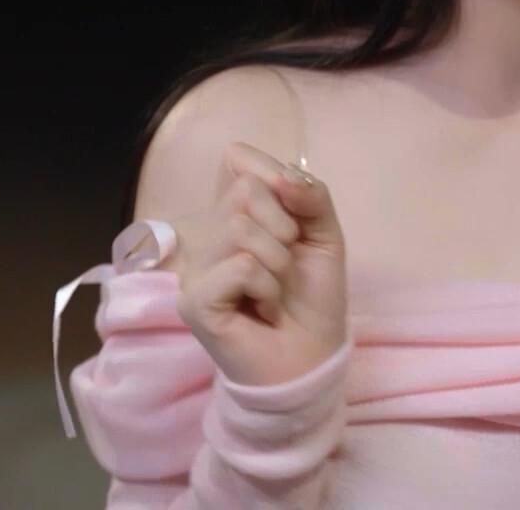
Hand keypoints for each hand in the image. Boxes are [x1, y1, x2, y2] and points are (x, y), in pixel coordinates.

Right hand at [164, 142, 347, 385]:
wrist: (311, 360)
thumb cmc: (313, 300)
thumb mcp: (324, 236)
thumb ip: (311, 196)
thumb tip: (284, 175)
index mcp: (232, 216)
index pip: (236, 159)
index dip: (272, 176)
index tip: (295, 213)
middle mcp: (206, 238)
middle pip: (244, 191)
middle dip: (285, 227)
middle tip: (287, 267)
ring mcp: (195, 270)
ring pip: (241, 228)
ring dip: (278, 262)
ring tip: (275, 291)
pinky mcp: (195, 300)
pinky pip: (240, 266)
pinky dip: (266, 286)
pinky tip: (263, 309)